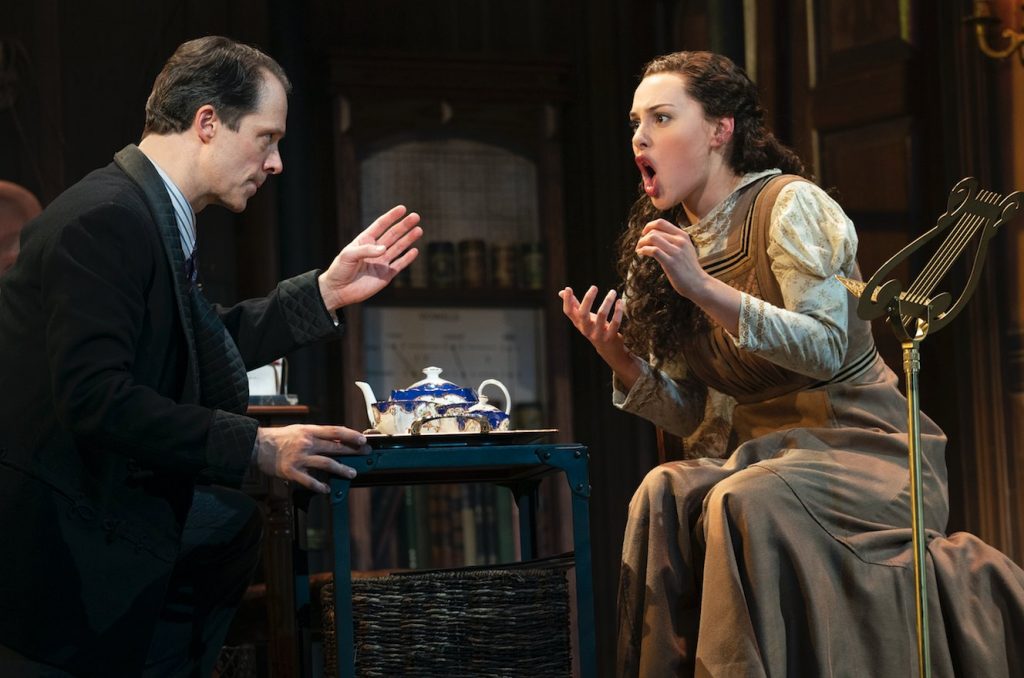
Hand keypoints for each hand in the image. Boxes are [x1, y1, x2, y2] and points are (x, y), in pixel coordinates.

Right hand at [255, 424, 370, 493]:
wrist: (257, 446)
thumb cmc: (279, 437)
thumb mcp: (299, 430)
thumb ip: (317, 435)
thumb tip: (337, 438)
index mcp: (309, 431)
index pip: (335, 431)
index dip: (351, 435)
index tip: (363, 439)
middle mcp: (306, 443)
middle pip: (334, 448)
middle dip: (353, 451)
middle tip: (365, 454)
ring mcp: (300, 458)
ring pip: (327, 464)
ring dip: (342, 469)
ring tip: (352, 473)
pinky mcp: (292, 472)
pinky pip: (309, 481)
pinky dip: (320, 486)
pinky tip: (327, 489)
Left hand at [319, 205, 422, 309]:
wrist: (338, 291)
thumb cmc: (339, 270)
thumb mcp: (348, 255)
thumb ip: (366, 250)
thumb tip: (384, 249)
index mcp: (365, 240)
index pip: (380, 225)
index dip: (391, 217)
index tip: (402, 209)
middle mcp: (375, 249)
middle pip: (392, 235)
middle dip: (404, 226)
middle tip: (416, 217)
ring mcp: (381, 262)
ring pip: (398, 248)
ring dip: (408, 239)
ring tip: (419, 230)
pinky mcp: (386, 275)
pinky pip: (399, 265)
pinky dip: (407, 258)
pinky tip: (414, 251)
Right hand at [559, 285, 624, 353]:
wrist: (608, 350)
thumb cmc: (595, 329)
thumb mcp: (584, 318)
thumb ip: (574, 305)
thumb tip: (562, 291)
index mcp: (579, 323)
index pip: (569, 312)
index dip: (567, 301)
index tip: (568, 288)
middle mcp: (586, 329)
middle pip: (583, 314)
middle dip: (588, 299)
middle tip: (594, 287)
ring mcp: (598, 334)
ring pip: (601, 315)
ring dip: (607, 302)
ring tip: (613, 291)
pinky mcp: (610, 337)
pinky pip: (615, 323)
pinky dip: (618, 311)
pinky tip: (620, 302)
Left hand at [636, 218, 741, 334]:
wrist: (698, 284)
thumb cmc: (689, 269)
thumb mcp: (685, 249)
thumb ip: (674, 241)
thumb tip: (656, 236)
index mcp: (683, 236)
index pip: (661, 222)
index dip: (649, 226)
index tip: (644, 234)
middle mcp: (680, 241)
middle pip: (654, 231)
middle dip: (643, 237)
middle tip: (640, 245)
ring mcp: (676, 251)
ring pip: (652, 238)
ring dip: (641, 243)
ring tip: (639, 250)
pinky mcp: (671, 262)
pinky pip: (653, 250)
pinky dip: (644, 250)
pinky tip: (641, 254)